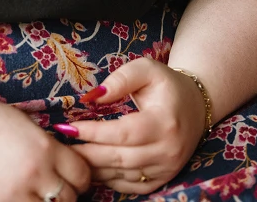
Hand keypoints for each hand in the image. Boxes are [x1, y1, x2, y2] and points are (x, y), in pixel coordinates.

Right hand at [0, 96, 91, 201]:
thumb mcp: (25, 123)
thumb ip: (47, 145)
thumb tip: (63, 163)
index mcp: (46, 147)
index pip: (82, 175)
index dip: (80, 178)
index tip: (72, 177)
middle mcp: (36, 173)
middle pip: (69, 198)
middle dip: (66, 194)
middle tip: (54, 188)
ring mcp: (15, 193)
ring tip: (37, 195)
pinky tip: (21, 198)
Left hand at [68, 60, 206, 195]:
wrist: (195, 106)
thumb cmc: (166, 85)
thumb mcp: (146, 69)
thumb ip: (120, 78)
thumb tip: (93, 97)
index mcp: (164, 122)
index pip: (123, 133)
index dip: (94, 133)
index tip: (67, 127)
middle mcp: (167, 150)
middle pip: (120, 158)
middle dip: (87, 153)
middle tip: (60, 146)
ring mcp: (166, 168)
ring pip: (122, 176)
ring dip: (93, 168)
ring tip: (69, 156)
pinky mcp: (162, 179)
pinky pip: (130, 187)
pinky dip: (108, 180)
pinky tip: (90, 168)